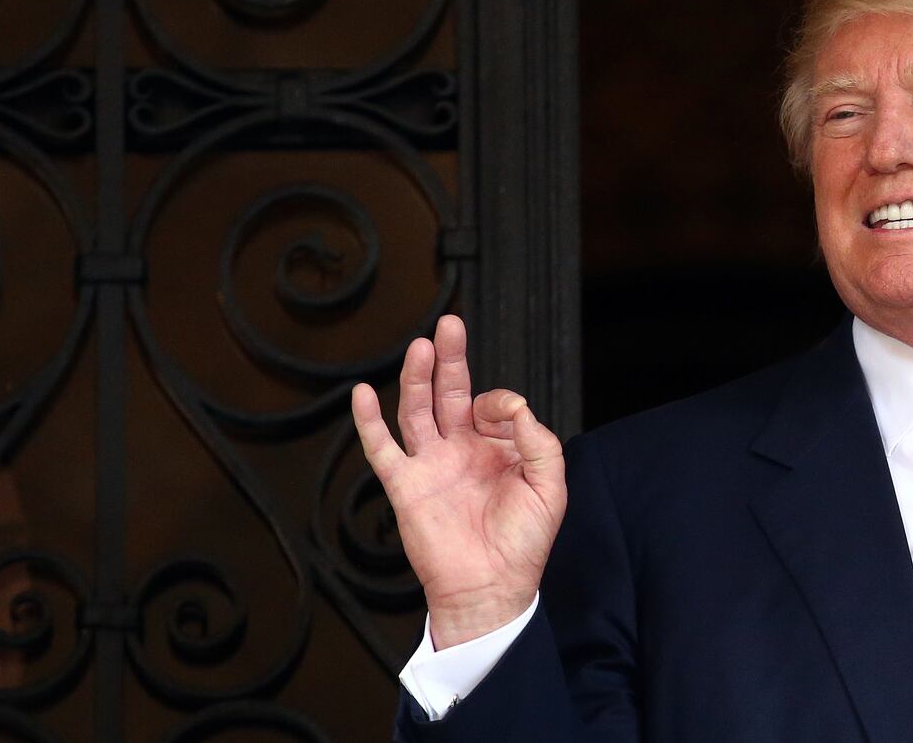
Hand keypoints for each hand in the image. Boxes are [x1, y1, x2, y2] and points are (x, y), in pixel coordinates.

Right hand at [353, 315, 566, 648]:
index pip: (493, 405)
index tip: (510, 416)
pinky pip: (382, 449)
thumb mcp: (549, 487)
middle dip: (450, 359)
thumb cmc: (523, 544)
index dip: (501, 403)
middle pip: (450, 393)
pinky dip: (369, 422)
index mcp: (496, 449)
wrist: (492, 588)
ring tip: (420, 347)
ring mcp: (431, 465)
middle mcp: (461, 450)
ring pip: (418, 411)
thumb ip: (538, 442)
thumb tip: (515, 405)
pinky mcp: (406, 486)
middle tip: (450, 324)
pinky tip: (363, 394)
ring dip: (416, 378)